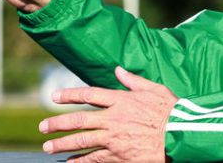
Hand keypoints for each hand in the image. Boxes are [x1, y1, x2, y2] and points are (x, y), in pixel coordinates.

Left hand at [39, 66, 177, 161]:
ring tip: (48, 147)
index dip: (69, 95)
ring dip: (62, 144)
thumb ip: (133, 80)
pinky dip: (80, 161)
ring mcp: (114, 139)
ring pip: (82, 141)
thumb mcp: (154, 89)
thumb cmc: (170, 110)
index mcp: (121, 100)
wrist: (180, 135)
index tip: (54, 97)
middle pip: (79, 120)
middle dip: (58, 123)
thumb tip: (118, 70)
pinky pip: (94, 159)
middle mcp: (114, 118)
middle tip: (42, 127)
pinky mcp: (119, 156)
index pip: (89, 95)